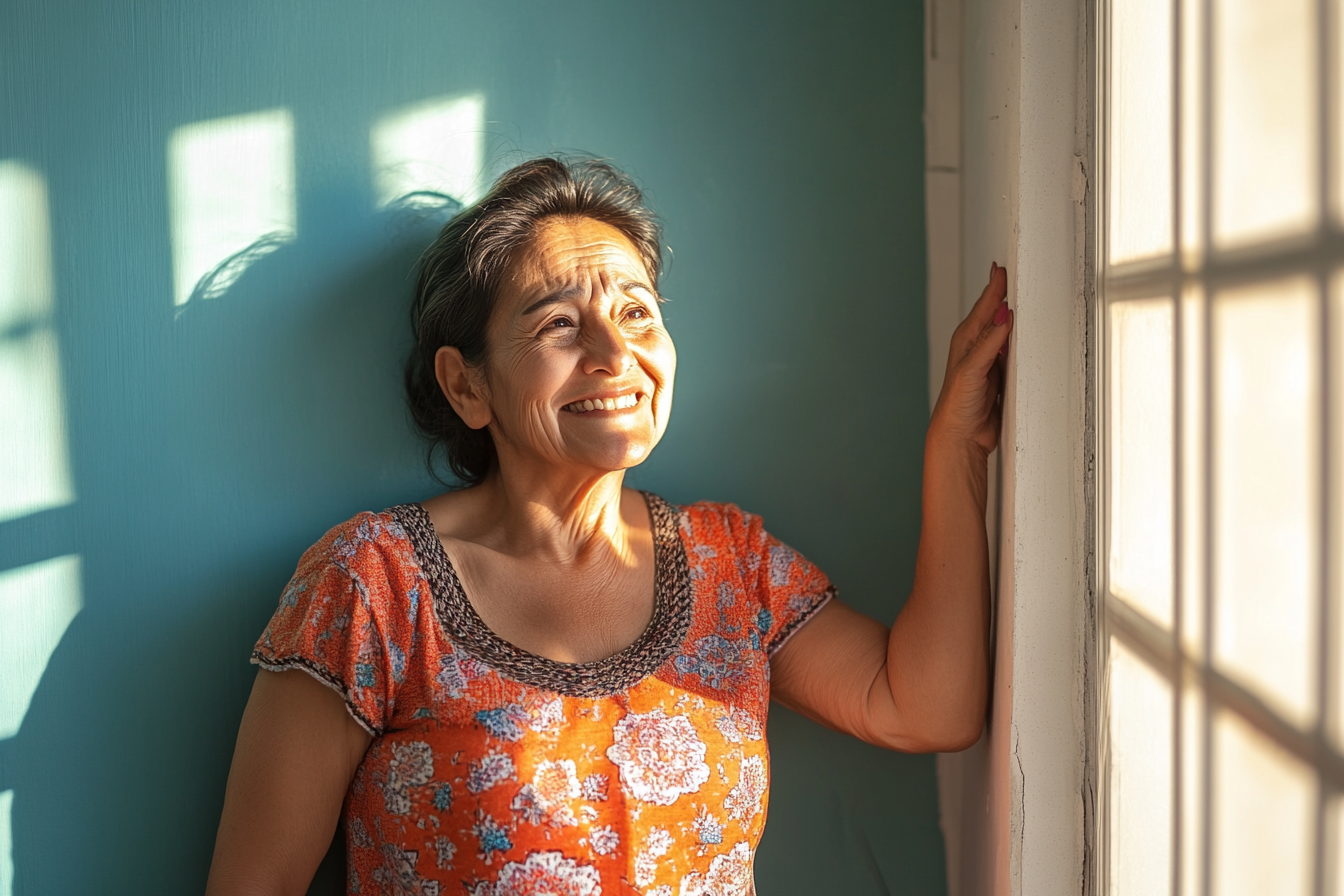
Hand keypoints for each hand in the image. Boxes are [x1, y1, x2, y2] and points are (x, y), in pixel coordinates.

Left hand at [930, 262, 1012, 456]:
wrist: (962, 436)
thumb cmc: (957, 405)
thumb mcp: (972, 370)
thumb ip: (989, 343)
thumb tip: (1003, 316)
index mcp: (968, 340)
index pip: (986, 305)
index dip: (996, 285)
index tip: (1003, 266)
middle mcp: (979, 346)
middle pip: (996, 313)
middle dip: (1006, 294)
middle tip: (1018, 273)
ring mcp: (990, 360)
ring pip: (1007, 331)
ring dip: (1016, 317)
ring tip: (1026, 298)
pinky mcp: (1001, 375)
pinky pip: (1015, 351)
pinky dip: (1022, 341)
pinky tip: (1028, 336)